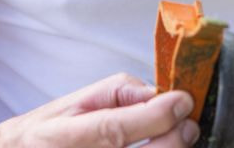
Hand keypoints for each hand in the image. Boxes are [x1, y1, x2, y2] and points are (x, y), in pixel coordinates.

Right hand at [0, 72, 199, 147]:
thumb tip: (156, 92)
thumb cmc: (45, 135)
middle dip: (171, 140)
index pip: (112, 128)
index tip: (183, 101)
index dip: (154, 116)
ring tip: (176, 140)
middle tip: (188, 124)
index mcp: (60, 137)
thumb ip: (116, 92)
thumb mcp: (71, 103)